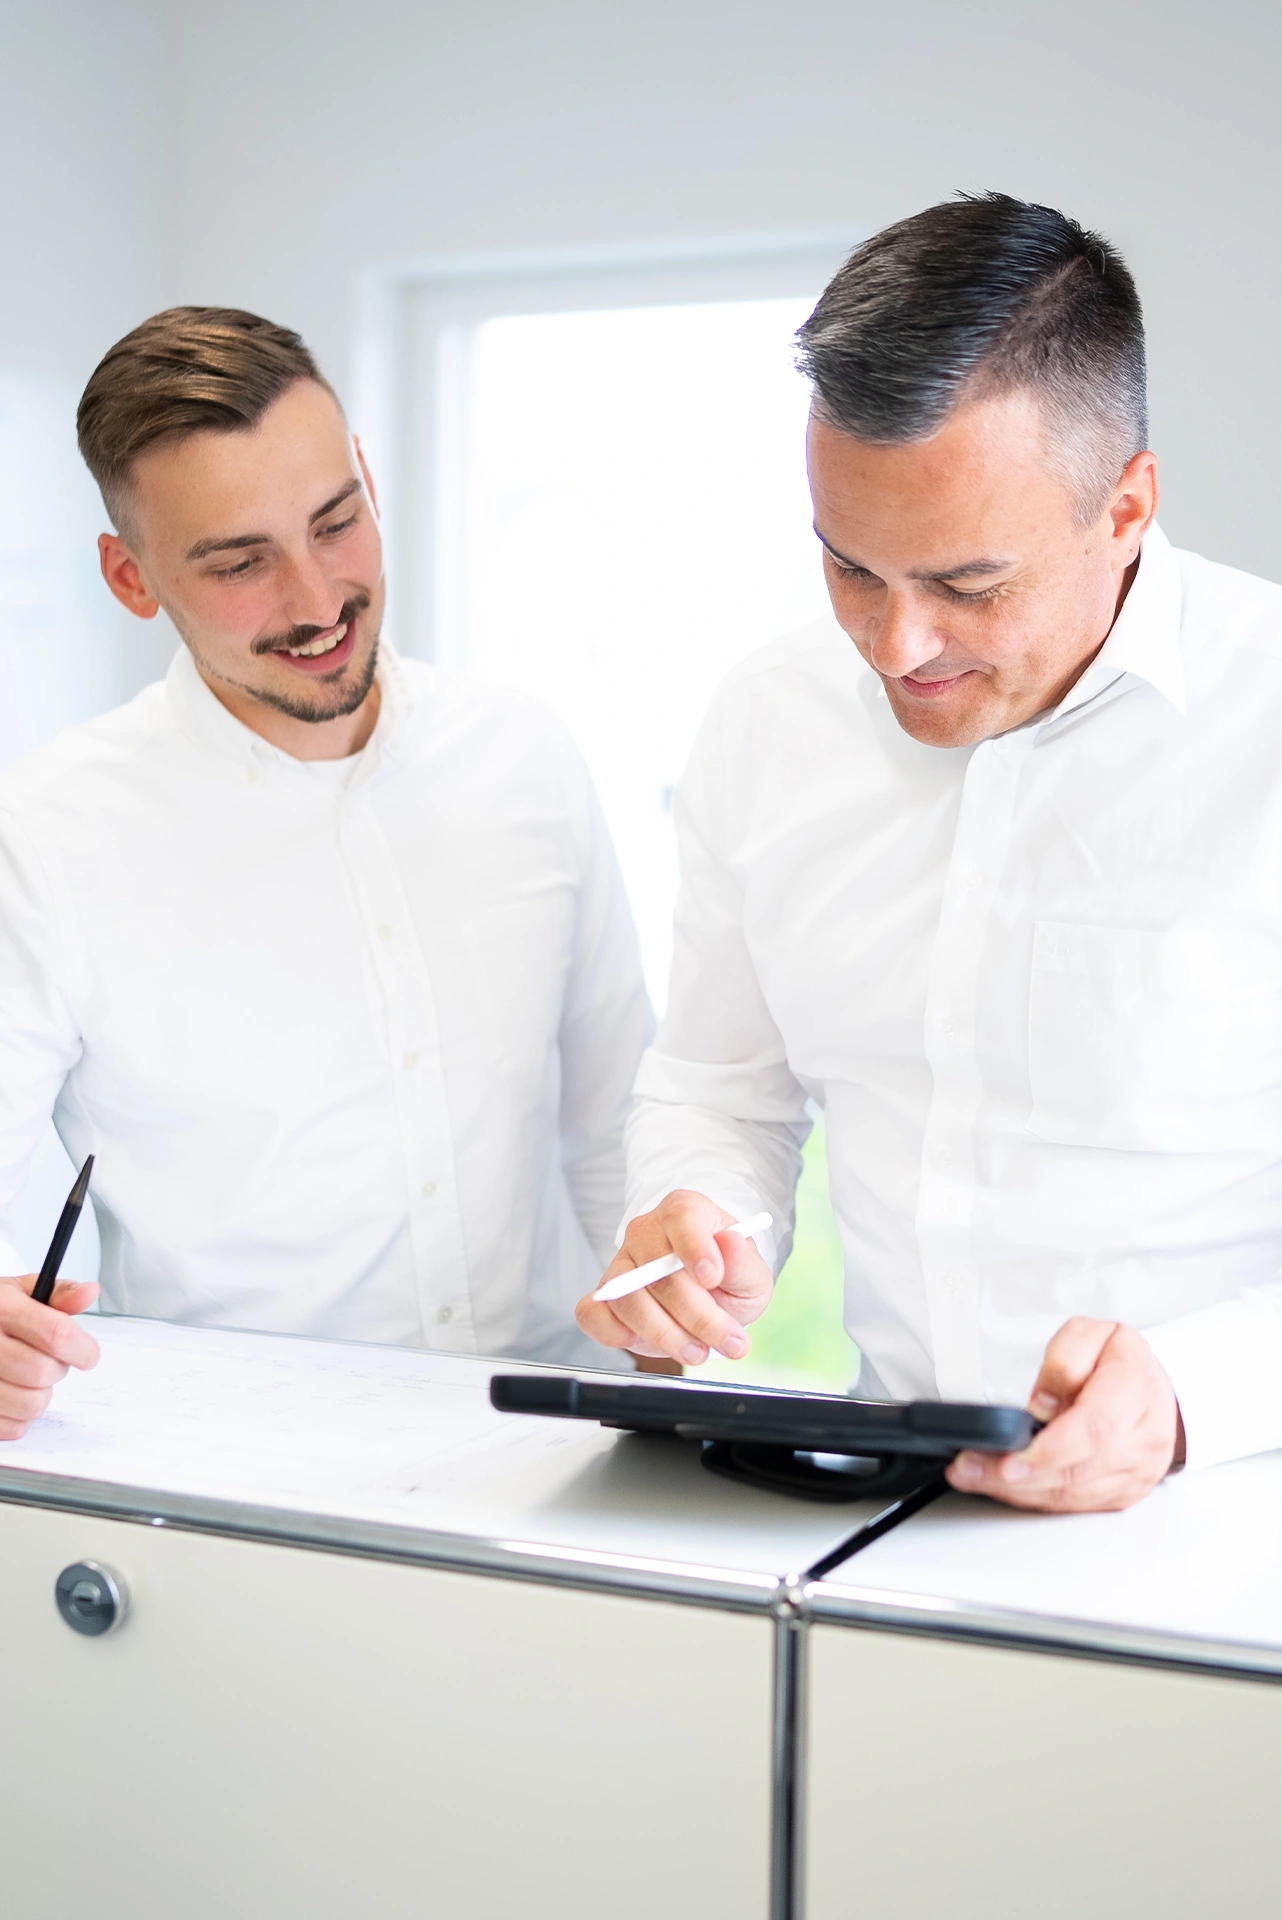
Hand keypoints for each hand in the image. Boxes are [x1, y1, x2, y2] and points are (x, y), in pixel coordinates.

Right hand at [0, 1274, 99, 1440]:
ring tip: (27, 1377)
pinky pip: (13, 1427)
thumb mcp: (22, 1291)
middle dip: (57, 1370)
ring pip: (31, 1404)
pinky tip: (13, 1393)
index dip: (82, 1349)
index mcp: (3, 1308)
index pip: (56, 1334)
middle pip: (44, 1372)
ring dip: (40, 1394)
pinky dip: (21, 1416)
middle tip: (48, 1360)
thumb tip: (89, 1293)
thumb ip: (60, 1294)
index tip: (88, 1355)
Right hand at [576, 1189, 773, 1366]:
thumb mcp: (752, 1273)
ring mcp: (621, 1265)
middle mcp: (646, 1233)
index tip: (712, 1278)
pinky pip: (592, 1314)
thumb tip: (730, 1244)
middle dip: (696, 1315)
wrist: (712, 1297)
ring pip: (627, 1299)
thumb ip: (742, 1262)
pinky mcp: (604, 1299)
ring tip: (699, 1350)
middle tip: (727, 1340)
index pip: (680, 1218)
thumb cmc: (729, 1278)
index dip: (694, 1247)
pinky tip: (648, 1344)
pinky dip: (615, 1334)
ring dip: (665, 1334)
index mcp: (685, 1212)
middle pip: (656, 1271)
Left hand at [945, 1317, 1182, 1512]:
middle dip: (1018, 1475)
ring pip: (1072, 1494)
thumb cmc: (1120, 1361)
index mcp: (1136, 1390)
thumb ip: (1065, 1359)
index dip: (1049, 1450)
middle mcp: (1142, 1439)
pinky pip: (1074, 1505)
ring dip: (1018, 1491)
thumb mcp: (1092, 1333)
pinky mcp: (1121, 1494)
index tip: (1010, 1460)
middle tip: (970, 1469)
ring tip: (973, 1476)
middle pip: (1077, 1469)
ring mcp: (1135, 1473)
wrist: (1155, 1390)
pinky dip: (1033, 1498)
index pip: (1094, 1428)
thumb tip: (1043, 1402)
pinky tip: (1001, 1486)